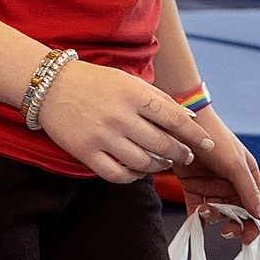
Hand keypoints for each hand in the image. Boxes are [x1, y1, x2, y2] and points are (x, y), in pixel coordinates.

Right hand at [37, 60, 212, 185]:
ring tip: (163, 163)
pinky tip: (138, 172)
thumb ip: (159, 99)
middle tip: (187, 156)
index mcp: (134, 94)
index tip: (208, 145)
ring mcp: (102, 137)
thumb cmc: (96, 82)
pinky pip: (117, 175)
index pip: (175, 119)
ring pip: (143, 164)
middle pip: (163, 145)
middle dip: (181, 154)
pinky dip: (133, 178)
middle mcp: (120, 117)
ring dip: (159, 167)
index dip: (196, 136)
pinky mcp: (86, 153)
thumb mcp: (129, 81)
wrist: (51, 86)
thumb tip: (189, 118)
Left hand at [169, 108, 259, 241]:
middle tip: (225, 231)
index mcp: (248, 176)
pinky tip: (196, 218)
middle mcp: (232, 182)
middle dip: (232, 223)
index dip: (253, 224)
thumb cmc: (215, 140)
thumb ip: (248, 192)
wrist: (183, 126)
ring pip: (217, 212)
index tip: (246, 239)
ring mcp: (213, 185)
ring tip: (204, 210)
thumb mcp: (236, 166)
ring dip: (212, 216)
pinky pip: (197, 209)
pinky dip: (197, 217)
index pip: (256, 206)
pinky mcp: (194, 187)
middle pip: (237, 213)